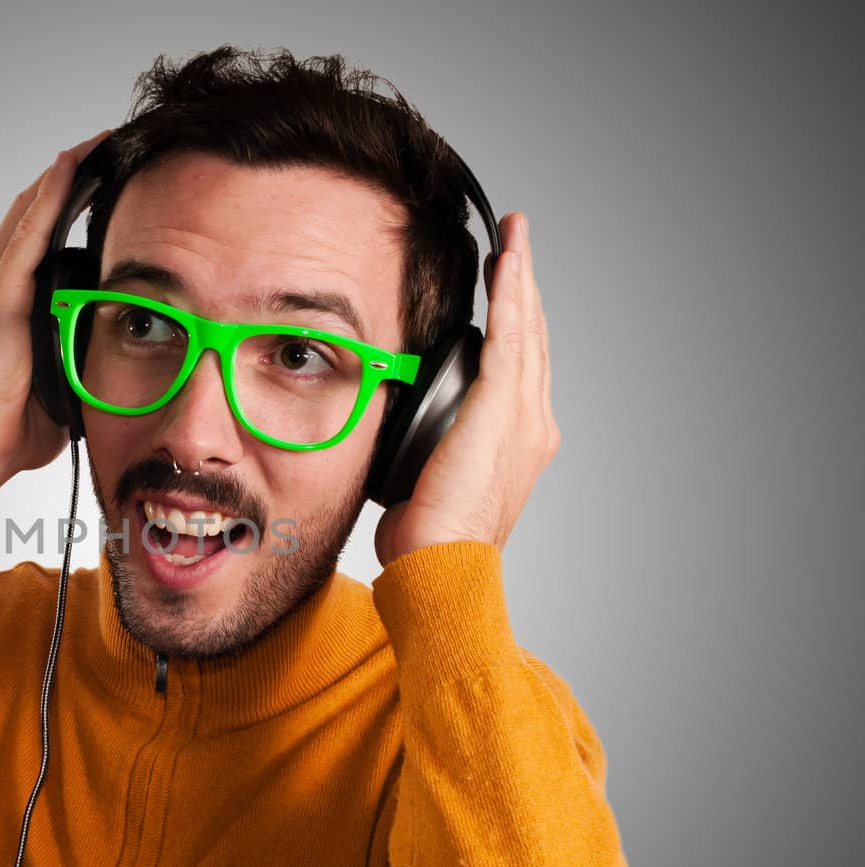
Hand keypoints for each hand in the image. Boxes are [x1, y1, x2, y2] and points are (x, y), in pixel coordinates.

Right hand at [0, 129, 111, 506]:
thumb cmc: (9, 426)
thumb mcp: (54, 378)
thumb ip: (74, 353)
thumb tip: (114, 351)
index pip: (32, 239)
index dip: (61, 205)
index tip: (96, 180)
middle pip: (29, 215)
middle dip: (66, 179)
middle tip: (103, 148)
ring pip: (29, 213)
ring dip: (63, 176)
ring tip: (95, 144)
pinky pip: (28, 233)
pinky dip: (51, 196)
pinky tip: (71, 166)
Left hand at [373, 212, 559, 567]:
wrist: (442, 570)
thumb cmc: (429, 545)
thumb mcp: (425, 483)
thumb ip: (423, 450)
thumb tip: (393, 437)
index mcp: (516, 443)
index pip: (518, 367)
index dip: (513, 322)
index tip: (502, 285)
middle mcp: (532, 426)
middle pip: (532, 339)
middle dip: (522, 288)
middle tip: (514, 243)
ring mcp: (524, 419)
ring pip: (527, 330)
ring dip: (519, 278)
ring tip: (514, 237)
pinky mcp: (503, 411)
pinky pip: (512, 339)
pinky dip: (511, 296)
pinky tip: (507, 262)